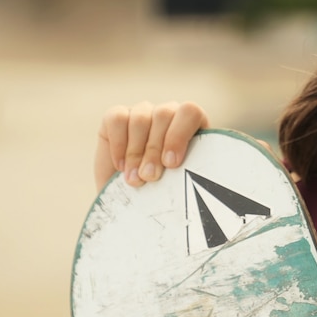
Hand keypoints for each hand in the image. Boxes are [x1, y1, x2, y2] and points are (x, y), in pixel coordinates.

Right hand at [94, 101, 208, 189]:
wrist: (134, 204)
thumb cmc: (167, 193)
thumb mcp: (184, 182)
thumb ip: (192, 171)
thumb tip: (200, 175)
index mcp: (193, 124)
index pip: (190, 112)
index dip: (179, 135)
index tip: (171, 164)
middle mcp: (169, 114)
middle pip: (164, 114)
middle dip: (155, 149)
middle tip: (150, 177)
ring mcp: (142, 113)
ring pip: (140, 117)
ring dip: (136, 152)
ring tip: (135, 178)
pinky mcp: (117, 117)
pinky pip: (116, 118)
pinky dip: (118, 143)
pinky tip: (121, 166)